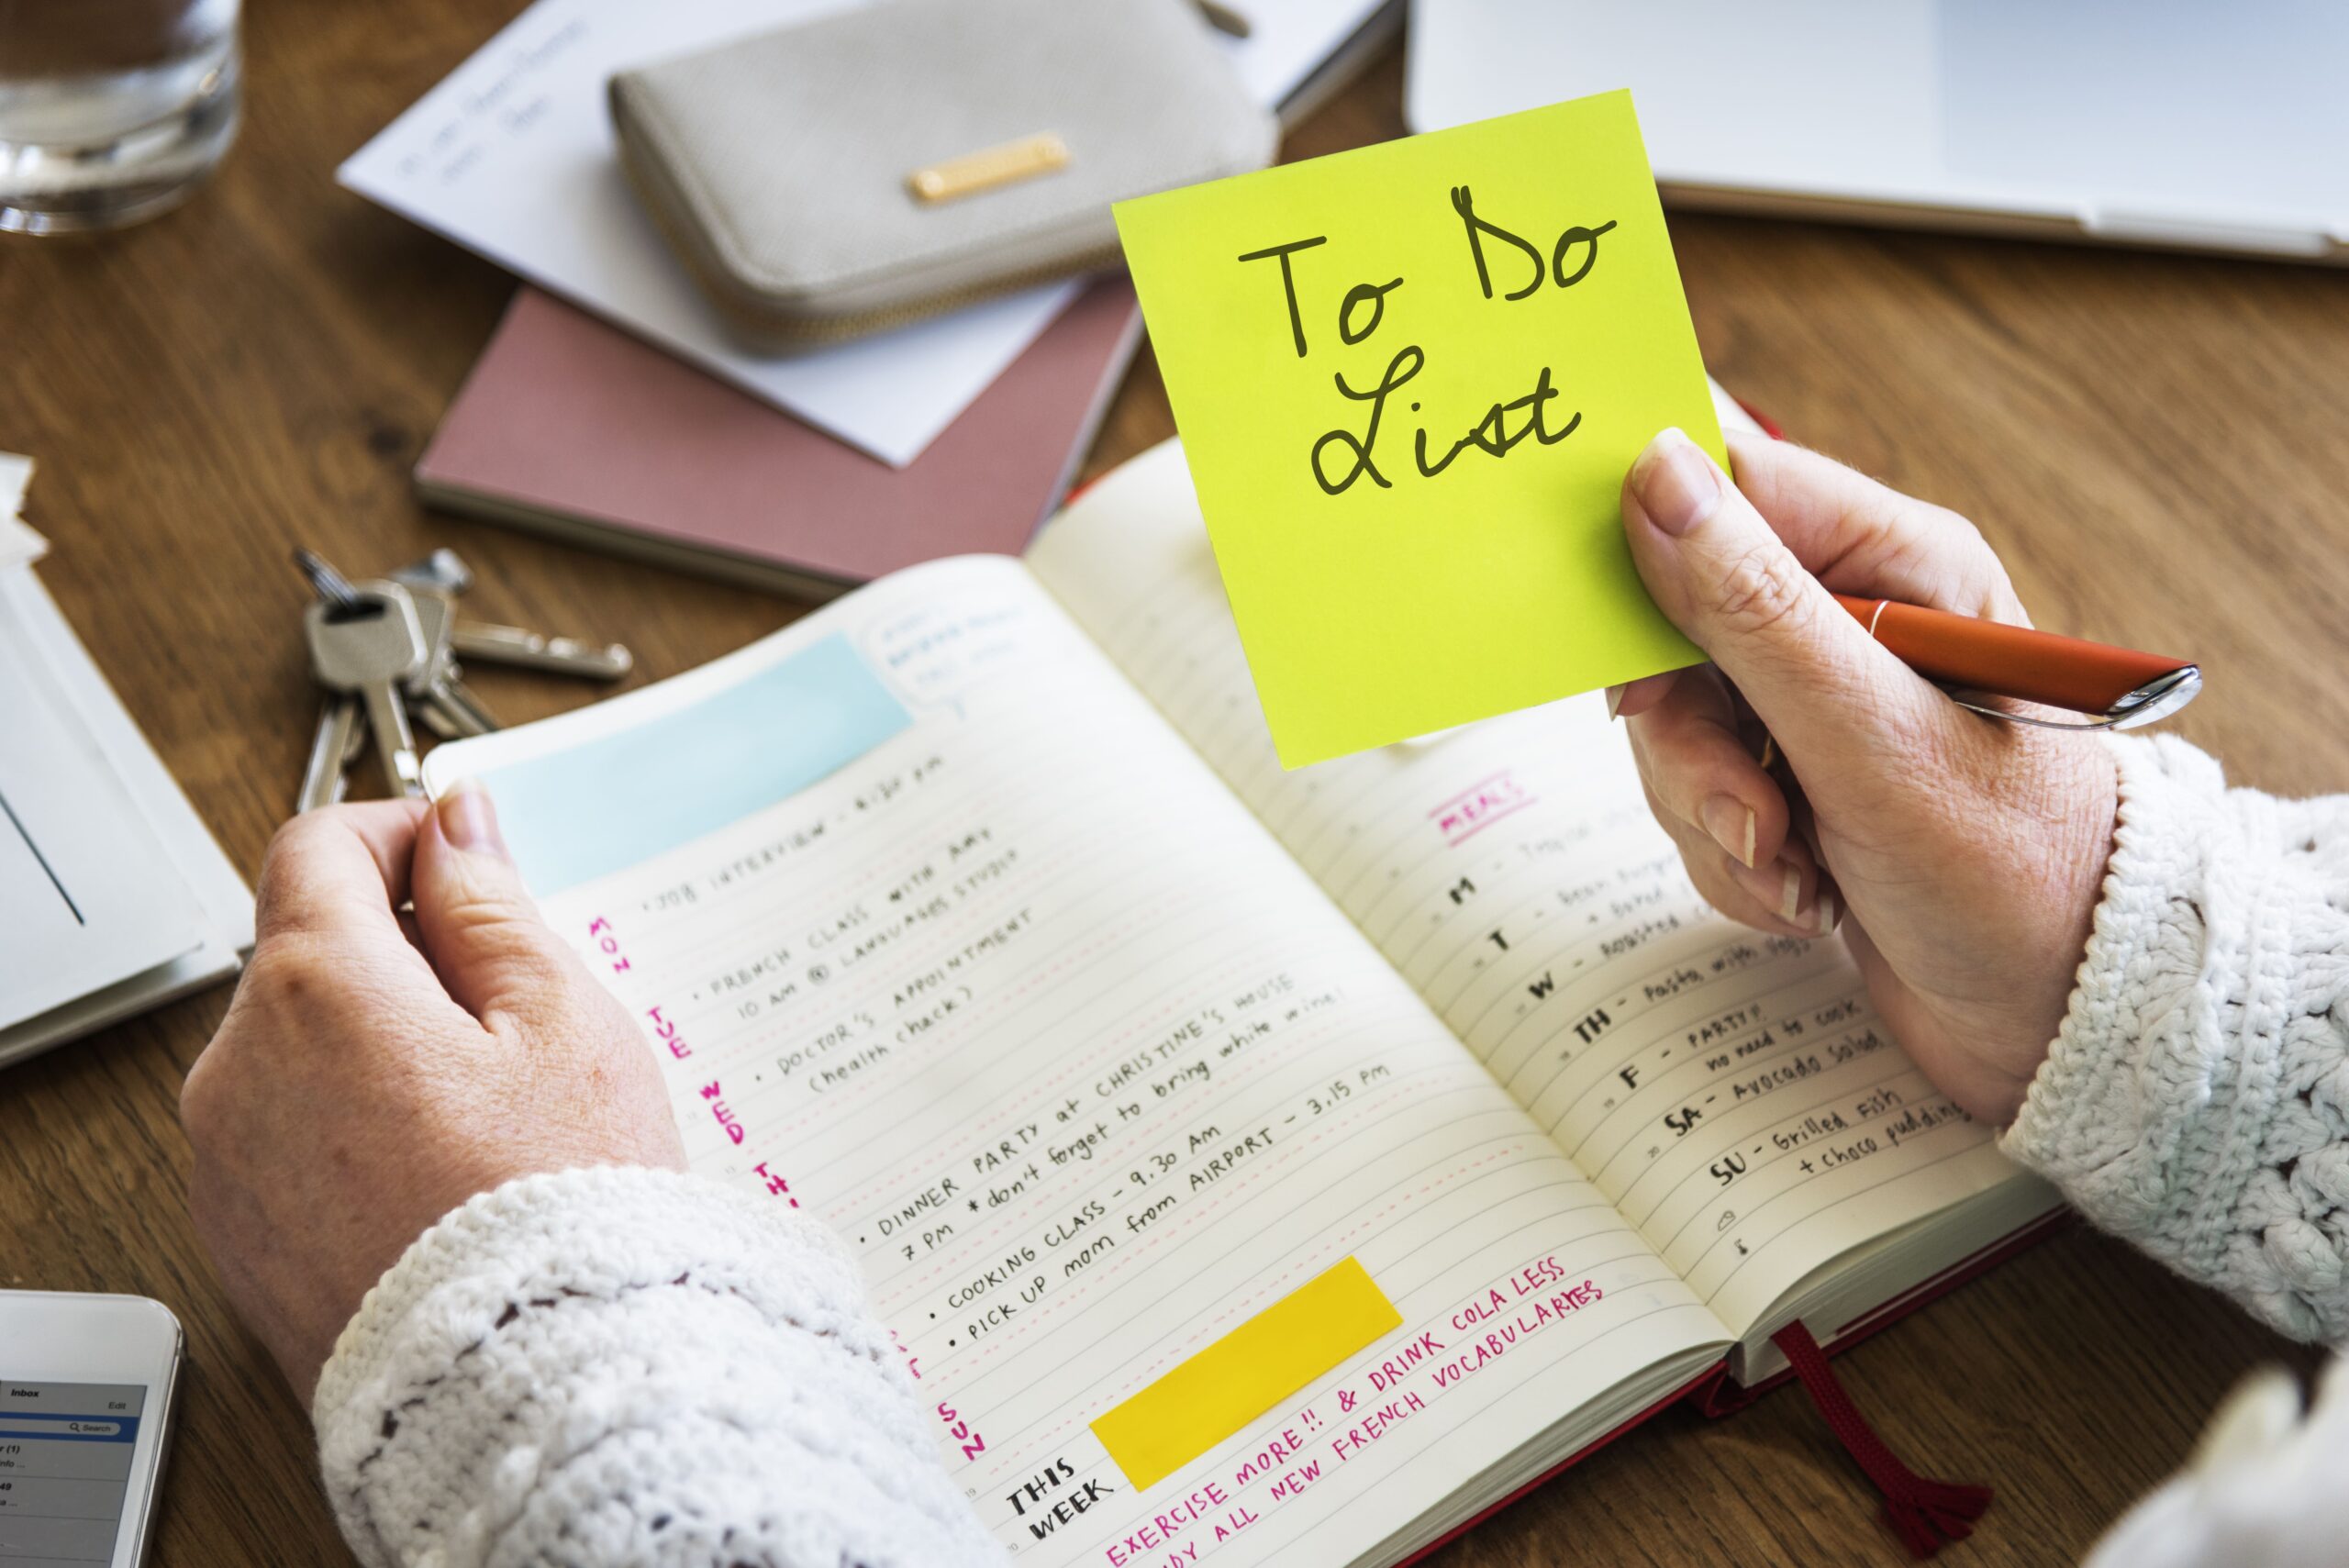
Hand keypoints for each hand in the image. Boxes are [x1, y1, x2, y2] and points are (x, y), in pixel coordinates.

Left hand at [181, 783, 683, 1400]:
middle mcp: (240, 1067)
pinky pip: (287, 1136)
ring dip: (377, 1041)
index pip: (318, 846)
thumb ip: (492, 905)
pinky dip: (353, 1125)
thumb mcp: (560, 1019)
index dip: (399, 834)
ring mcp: (228, 1158)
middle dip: (400, 953)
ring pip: (298, 1047)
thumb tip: (455, 825)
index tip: (463, 862)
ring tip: (489, 1110)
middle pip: (306, 951)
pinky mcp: (239, 1234)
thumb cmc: (560, 1201)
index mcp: (317, 989)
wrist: (531, 1380)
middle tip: (514, 1012)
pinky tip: (444, 1170)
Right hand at [1611, 428, 2118, 1123]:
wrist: (2061, 1017)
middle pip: (1675, 626)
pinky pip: (1697, 794)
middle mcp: (1854, 615)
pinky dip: (1733, 858)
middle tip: (1751, 810)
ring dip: (1718, 815)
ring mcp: (1817, 699)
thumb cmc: (2013, 871)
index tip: (1625, 652)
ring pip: (1676, 725)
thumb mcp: (1868, 736)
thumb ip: (1753, 607)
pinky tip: (1807, 893)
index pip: (1726, 490)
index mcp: (1895, 561)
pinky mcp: (1794, 774)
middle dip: (1692, 743)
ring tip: (1798, 868)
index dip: (1651, 558)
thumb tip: (1656, 471)